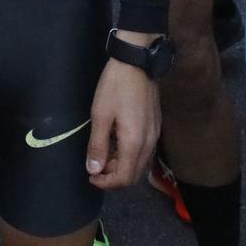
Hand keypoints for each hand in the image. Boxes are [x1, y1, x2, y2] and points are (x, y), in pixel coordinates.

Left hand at [85, 48, 159, 190]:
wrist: (137, 63)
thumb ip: (98, 145)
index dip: (107, 183)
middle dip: (113, 177)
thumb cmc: (115, 87)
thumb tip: (94, 170)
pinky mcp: (155, 127)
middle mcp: (149, 143)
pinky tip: (115, 143)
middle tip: (95, 166)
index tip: (90, 176)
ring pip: (139, 164)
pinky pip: (143, 151)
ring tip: (102, 154)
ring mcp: (154, 135)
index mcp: (135, 142)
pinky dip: (128, 155)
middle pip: (134, 175)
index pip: (125, 178)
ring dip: (121, 166)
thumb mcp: (100, 115)